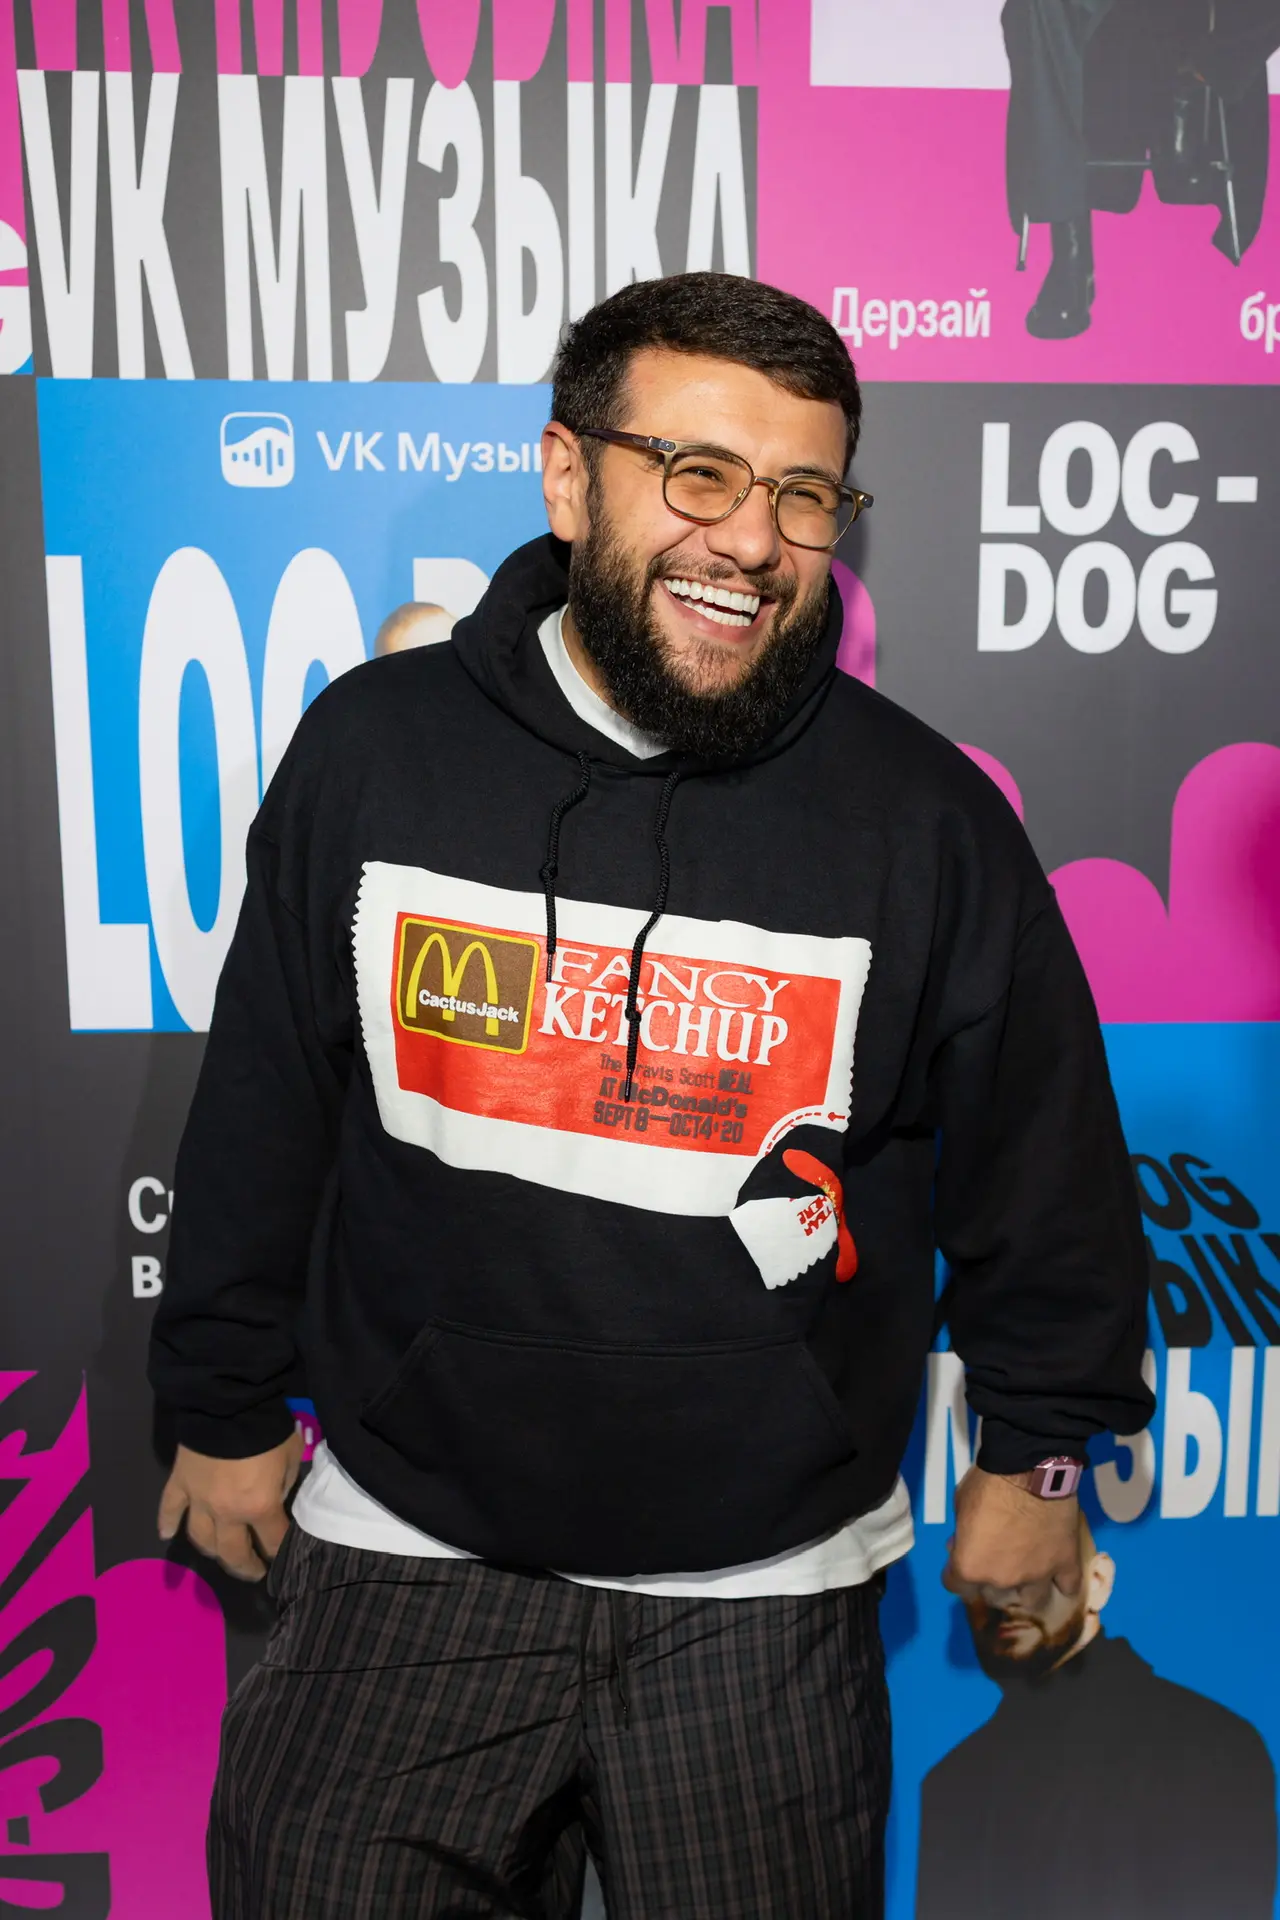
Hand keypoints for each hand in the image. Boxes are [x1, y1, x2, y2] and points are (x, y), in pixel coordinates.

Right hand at [157, 1432, 302, 1581]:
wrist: (230, 1405)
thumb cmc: (268, 1431)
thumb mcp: (291, 1457)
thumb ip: (284, 1484)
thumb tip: (275, 1498)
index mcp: (258, 1507)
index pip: (272, 1541)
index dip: (280, 1552)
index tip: (283, 1557)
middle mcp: (226, 1513)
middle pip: (233, 1553)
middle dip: (246, 1566)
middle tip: (255, 1571)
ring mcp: (198, 1501)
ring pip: (201, 1539)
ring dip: (212, 1552)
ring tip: (221, 1555)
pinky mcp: (179, 1484)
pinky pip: (168, 1510)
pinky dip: (166, 1524)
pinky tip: (166, 1535)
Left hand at [942, 1465, 1081, 1608]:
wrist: (1029, 1468)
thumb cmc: (988, 1483)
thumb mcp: (960, 1505)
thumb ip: (962, 1533)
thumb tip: (963, 1543)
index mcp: (971, 1567)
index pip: (956, 1586)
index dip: (955, 1573)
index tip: (960, 1559)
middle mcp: (1003, 1580)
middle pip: (994, 1594)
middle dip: (991, 1578)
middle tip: (994, 1556)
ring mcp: (1037, 1575)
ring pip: (1033, 1599)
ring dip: (1026, 1588)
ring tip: (1026, 1572)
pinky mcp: (1065, 1563)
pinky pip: (1069, 1585)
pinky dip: (1064, 1583)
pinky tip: (1060, 1577)